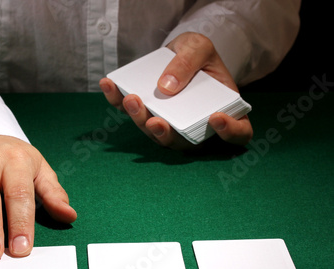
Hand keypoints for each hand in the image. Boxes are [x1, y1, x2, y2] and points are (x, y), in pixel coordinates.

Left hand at [100, 32, 252, 148]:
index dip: (230, 132)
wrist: (179, 51)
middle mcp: (197, 126)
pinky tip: (108, 85)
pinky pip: (133, 114)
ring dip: (141, 120)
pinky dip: (118, 102)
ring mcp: (171, 124)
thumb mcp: (199, 48)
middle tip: (154, 120)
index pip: (239, 133)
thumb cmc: (198, 54)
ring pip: (157, 135)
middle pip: (186, 142)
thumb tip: (167, 87)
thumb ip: (188, 63)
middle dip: (167, 134)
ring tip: (131, 98)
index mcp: (225, 112)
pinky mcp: (148, 115)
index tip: (216, 118)